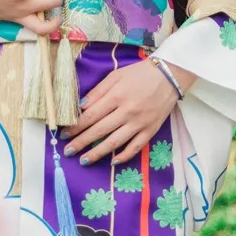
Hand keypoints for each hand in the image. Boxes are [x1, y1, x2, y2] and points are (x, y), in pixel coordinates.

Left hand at [63, 59, 185, 163]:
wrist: (170, 75)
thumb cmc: (139, 74)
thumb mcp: (115, 76)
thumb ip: (98, 92)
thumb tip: (81, 107)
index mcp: (116, 96)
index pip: (91, 116)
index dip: (76, 127)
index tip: (65, 134)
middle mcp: (127, 111)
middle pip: (99, 131)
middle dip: (81, 142)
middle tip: (68, 152)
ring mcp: (139, 122)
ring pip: (115, 142)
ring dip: (97, 153)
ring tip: (84, 160)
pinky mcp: (150, 130)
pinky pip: (135, 147)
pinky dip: (124, 156)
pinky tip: (112, 161)